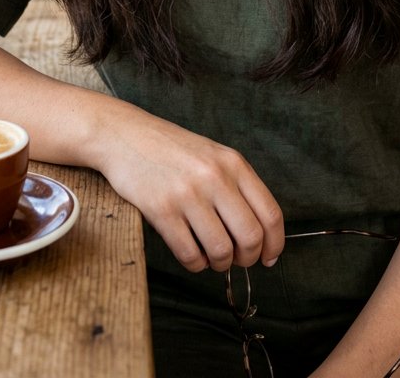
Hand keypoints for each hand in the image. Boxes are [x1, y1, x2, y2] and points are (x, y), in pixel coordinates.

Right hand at [94, 105, 283, 272]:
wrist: (124, 135)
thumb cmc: (171, 150)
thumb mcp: (212, 156)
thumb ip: (236, 187)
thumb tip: (258, 236)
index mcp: (233, 163)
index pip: (270, 214)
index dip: (274, 245)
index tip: (268, 258)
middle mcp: (215, 177)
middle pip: (251, 237)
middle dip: (247, 259)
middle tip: (235, 260)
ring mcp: (188, 194)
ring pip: (221, 251)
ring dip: (219, 264)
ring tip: (210, 256)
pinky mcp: (161, 210)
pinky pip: (190, 255)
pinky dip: (195, 263)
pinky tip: (191, 253)